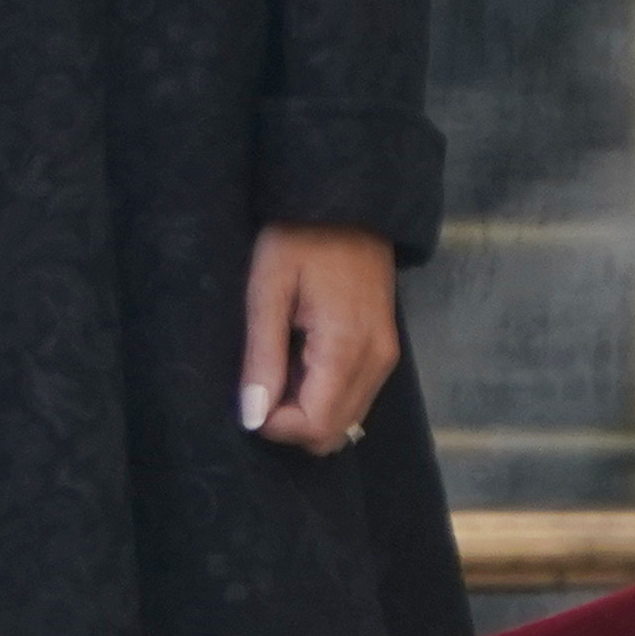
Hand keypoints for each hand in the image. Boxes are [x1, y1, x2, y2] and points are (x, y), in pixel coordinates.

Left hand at [239, 224, 398, 456]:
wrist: (348, 202)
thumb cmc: (299, 238)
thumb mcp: (268, 289)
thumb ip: (262, 357)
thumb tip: (252, 418)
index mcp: (346, 349)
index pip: (315, 426)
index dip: (274, 425)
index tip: (248, 397)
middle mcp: (377, 363)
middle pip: (333, 433)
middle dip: (290, 423)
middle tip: (260, 383)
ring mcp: (386, 358)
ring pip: (346, 420)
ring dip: (307, 411)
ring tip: (278, 367)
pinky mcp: (386, 350)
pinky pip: (355, 397)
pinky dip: (324, 396)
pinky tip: (300, 362)